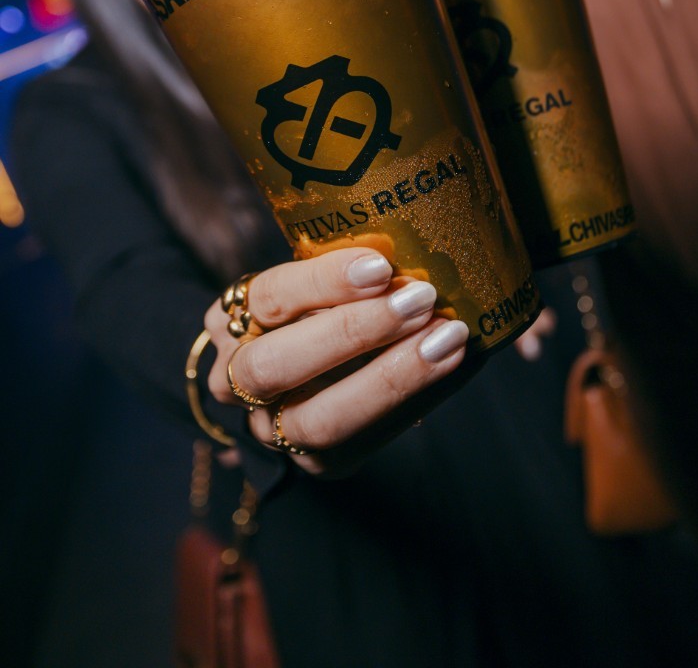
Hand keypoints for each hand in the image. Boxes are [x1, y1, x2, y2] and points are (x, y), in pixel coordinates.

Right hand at [205, 248, 469, 475]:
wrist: (310, 372)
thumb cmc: (322, 306)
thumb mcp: (317, 279)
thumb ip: (348, 271)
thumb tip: (414, 246)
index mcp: (231, 320)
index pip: (268, 299)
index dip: (322, 281)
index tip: (380, 265)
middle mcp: (238, 381)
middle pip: (277, 365)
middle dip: (354, 332)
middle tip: (420, 300)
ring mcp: (274, 430)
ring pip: (318, 419)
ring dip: (390, 377)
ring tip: (448, 339)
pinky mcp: (319, 462)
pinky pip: (365, 441)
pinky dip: (416, 400)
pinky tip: (455, 366)